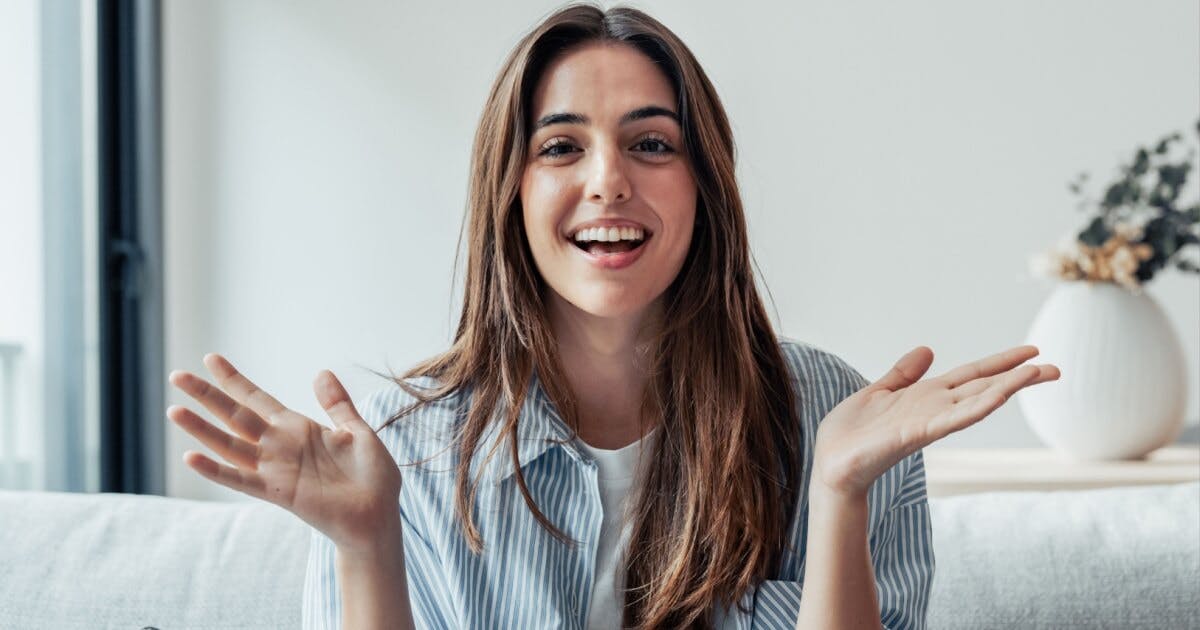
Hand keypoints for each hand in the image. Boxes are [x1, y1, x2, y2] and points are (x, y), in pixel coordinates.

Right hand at [167, 354, 401, 552]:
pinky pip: (241, 480)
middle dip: (207, 396)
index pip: (258, 399)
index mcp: (298, 429)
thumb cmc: (372, 478)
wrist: (379, 516)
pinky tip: (191, 457)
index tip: (211, 359)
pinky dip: (216, 470)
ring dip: (202, 430)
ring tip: (174, 411)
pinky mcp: (279, 492)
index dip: (234, 380)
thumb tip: (321, 372)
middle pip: (235, 415)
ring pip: (230, 444)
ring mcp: (276, 469)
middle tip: (176, 376)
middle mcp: (280, 447)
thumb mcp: (357, 432)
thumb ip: (337, 405)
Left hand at [811, 345, 1059, 498]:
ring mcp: (929, 421)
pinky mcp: (915, 433)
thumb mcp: (879, 392)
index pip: (973, 375)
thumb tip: (928, 350)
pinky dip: (975, 407)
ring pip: (977, 401)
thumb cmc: (852, 433)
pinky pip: (951, 419)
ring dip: (1008, 387)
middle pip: (985, 387)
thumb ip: (903, 373)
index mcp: (926, 396)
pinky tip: (998, 396)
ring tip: (1038, 372)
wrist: (832, 462)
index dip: (1001, 363)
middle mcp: (935, 408)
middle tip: (1057, 367)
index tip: (1033, 352)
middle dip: (1019, 377)